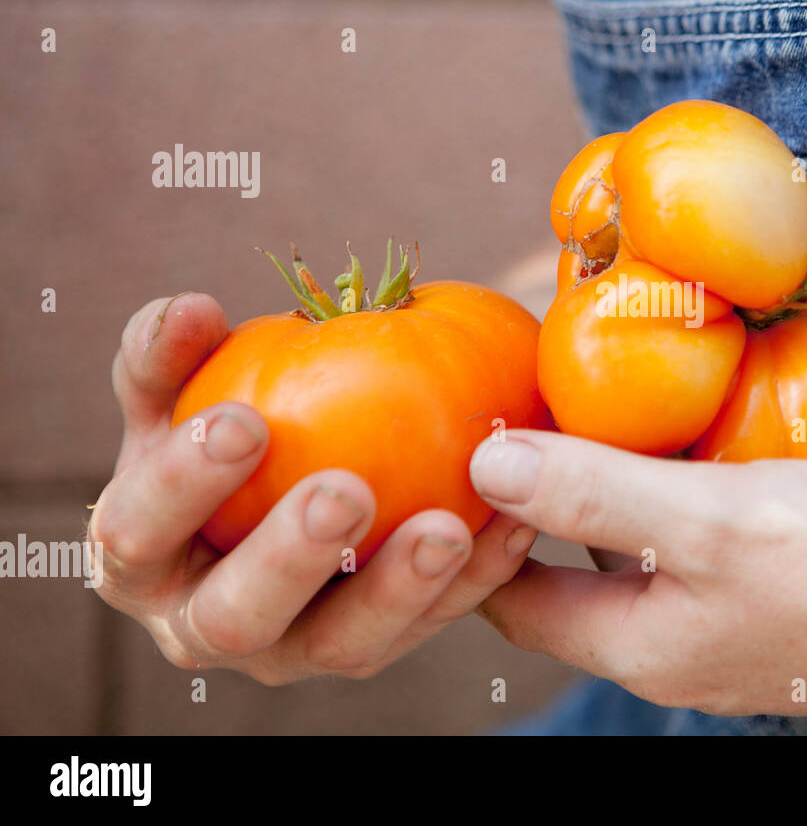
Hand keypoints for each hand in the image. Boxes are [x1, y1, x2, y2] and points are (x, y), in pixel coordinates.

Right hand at [90, 293, 537, 683]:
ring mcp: (297, 649)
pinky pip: (431, 623)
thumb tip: (189, 311)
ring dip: (398, 588)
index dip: (182, 482)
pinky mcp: (377, 646)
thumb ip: (169, 355)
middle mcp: (209, 626)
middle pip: (236, 614)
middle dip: (290, 557)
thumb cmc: (226, 431)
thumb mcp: (182, 394)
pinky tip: (514, 527)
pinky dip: (475, 579)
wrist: (284, 490)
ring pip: (344, 642)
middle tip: (347, 492)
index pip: (138, 531)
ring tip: (449, 527)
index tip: (244, 420)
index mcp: (140, 559)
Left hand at [470, 430, 806, 715]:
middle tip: (525, 411)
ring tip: (598, 406)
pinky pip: (705, 544)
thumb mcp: (708, 520)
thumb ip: (592, 494)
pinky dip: (682, 494)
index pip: (520, 603)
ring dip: (618, 491)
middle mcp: (682, 649)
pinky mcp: (785, 595)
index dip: (480, 536)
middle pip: (579, 578)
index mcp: (643, 649)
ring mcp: (737, 626)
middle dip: (545, 504)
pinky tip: (695, 434)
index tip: (460, 454)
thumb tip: (482, 464)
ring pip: (645, 556)